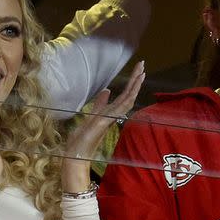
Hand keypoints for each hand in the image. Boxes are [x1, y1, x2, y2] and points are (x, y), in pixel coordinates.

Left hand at [62, 61, 144, 192]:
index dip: (132, 83)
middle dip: (136, 80)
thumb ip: (100, 104)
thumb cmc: (82, 139)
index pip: (125, 95)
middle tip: (143, 65)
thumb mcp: (91, 115)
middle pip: (129, 95)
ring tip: (141, 72)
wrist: (76, 155)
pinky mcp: (105, 121)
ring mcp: (111, 118)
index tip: (138, 70)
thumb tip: (107, 91)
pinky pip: (120, 108)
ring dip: (135, 86)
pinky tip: (133, 89)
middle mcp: (113, 115)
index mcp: (110, 112)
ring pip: (128, 99)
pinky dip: (128, 98)